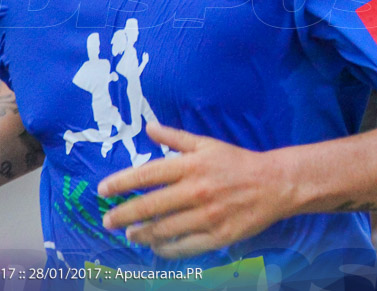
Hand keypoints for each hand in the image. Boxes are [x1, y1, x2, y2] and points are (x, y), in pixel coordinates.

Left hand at [98, 124, 293, 258]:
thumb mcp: (206, 143)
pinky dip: (165, 249)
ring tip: (129, 234)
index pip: (147, 174)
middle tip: (107, 220)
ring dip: (141, 233)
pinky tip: (155, 246)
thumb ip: (175, 137)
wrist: (274, 184)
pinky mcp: (217, 236)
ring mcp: (206, 216)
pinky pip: (184, 246)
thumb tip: (148, 127)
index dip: (121, 183)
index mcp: (191, 166)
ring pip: (163, 230)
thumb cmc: (236, 162)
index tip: (103, 190)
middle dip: (123, 214)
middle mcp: (196, 191)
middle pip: (150, 206)